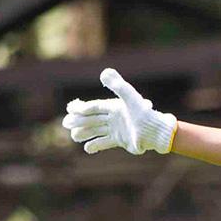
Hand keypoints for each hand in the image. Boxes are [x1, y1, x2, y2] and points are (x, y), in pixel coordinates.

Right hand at [61, 68, 176, 153]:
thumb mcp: (130, 97)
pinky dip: (96, 145)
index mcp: (114, 107)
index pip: (94, 106)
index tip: (69, 108)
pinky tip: (87, 148)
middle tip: (65, 123)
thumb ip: (118, 85)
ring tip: (73, 136)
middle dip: (78, 121)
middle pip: (92, 119)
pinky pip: (104, 142)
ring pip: (96, 131)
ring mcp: (116, 129)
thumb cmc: (143, 114)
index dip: (81, 107)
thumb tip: (104, 72)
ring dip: (84, 133)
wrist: (155, 132)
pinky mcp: (120, 140)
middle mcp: (114, 118)